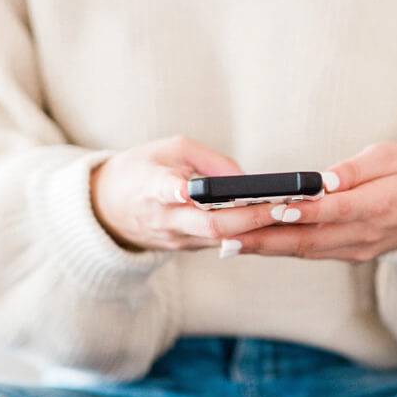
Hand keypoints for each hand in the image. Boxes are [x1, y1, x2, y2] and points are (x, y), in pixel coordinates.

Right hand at [90, 135, 284, 252]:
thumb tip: (247, 181)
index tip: (191, 189)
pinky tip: (274, 225)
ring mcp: (175, 239)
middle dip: (250, 218)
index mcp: (151, 186)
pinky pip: (220, 243)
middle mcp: (164, 218)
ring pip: (221, 240)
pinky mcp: (185, 248)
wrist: (107, 209)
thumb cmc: (142, 169)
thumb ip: (208, 159)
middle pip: (211, 225)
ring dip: (256, 230)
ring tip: (290, 214)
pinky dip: (246, 235)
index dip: (180, 191)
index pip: (165, 190)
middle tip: (283, 205)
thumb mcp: (168, 149)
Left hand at [222, 142, 396, 261]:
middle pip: (309, 238)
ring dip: (264, 248)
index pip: (336, 211)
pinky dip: (278, 249)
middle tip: (227, 233)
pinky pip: (309, 253)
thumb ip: (357, 169)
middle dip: (265, 237)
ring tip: (226, 241)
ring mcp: (356, 250)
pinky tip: (248, 244)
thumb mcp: (390, 156)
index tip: (273, 209)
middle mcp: (366, 235)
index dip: (305, 212)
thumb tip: (325, 180)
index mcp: (381, 205)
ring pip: (304, 251)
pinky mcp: (348, 255)